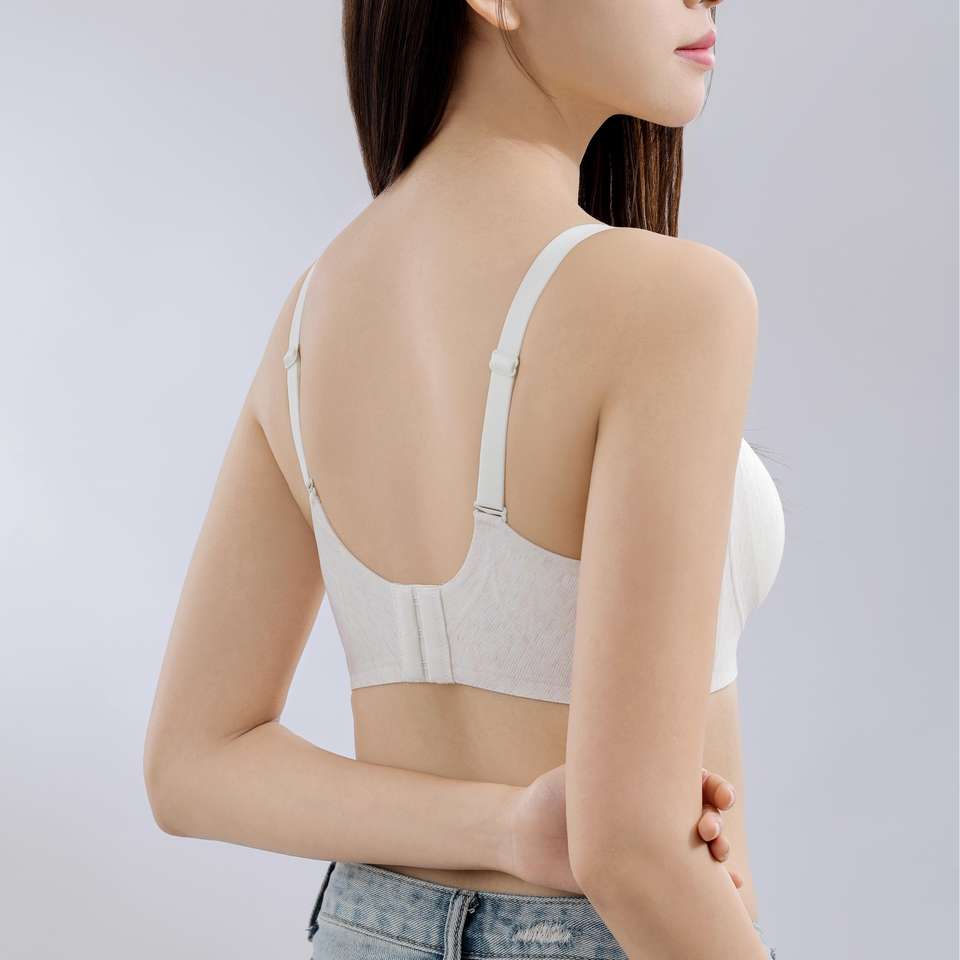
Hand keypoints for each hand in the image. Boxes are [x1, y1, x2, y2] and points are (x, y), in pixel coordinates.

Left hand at [503, 763, 739, 893]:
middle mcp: (655, 811)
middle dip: (717, 820)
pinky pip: (685, 880)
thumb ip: (617, 764)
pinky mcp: (645, 875)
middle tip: (709, 831)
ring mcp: (653, 844)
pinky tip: (731, 889)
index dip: (715, 788)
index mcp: (647, 781)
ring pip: (703, 848)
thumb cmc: (557, 794)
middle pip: (705, 813)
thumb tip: (654, 752)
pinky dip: (714, 885)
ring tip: (720, 860)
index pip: (694, 780)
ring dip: (722, 853)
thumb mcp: (587, 770)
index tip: (722, 797)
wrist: (529, 836)